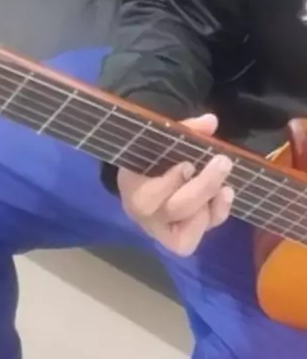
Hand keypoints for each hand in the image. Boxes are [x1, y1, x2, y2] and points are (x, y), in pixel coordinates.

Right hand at [118, 114, 234, 255]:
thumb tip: (210, 122)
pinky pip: (202, 231)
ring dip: (211, 202)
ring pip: (191, 226)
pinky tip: (226, 194)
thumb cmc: (150, 158)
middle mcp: (145, 215)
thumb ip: (183, 130)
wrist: (141, 183)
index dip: (170, 183)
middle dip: (203, 187)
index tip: (188, 165)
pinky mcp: (183, 237)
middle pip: (176, 209)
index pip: (148, 195)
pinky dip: (218, 213)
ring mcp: (164, 229)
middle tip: (223, 162)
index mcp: (132, 187)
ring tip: (225, 184)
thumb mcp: (160, 141)